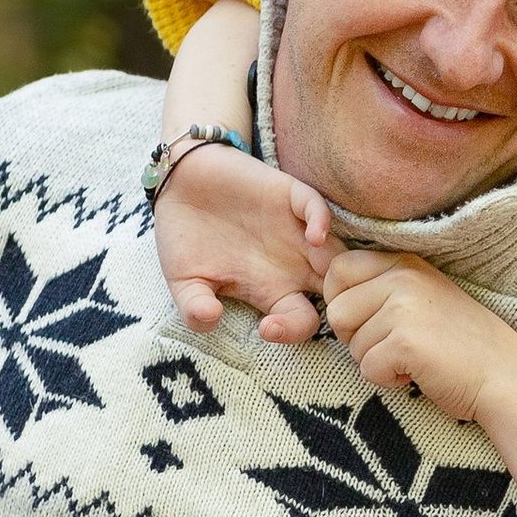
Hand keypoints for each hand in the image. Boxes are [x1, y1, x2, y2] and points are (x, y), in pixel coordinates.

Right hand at [154, 144, 332, 342]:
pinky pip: (316, 209)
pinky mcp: (287, 197)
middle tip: (325, 308)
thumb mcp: (184, 282)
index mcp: (271, 290)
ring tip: (326, 279)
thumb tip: (208, 318)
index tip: (268, 329)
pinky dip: (322, 222)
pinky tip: (314, 237)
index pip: (302, 321)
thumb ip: (194, 307)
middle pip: (332, 291)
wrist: (177, 184)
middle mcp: (292, 264)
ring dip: (339, 267)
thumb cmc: (184, 238)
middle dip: (337, 304)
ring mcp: (294, 231)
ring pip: (335, 253)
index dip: (293, 332)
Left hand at [322, 251, 516, 419]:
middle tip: (392, 346)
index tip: (369, 322)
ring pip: (351, 344)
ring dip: (375, 362)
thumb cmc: (459, 343)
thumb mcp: (422, 297)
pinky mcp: (405, 341)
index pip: (339, 269)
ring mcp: (404, 308)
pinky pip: (367, 368)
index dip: (341, 301)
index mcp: (404, 263)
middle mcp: (402, 278)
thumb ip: (382, 288)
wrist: (503, 374)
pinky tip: (417, 373)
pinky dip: (388, 379)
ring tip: (412, 358)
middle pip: (336, 310)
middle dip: (355, 339)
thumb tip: (330, 297)